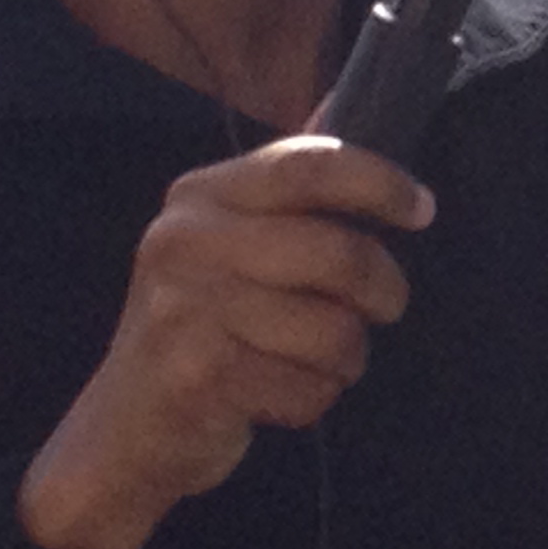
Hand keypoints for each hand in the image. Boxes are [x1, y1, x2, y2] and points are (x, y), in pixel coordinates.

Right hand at [18, 137, 433, 548]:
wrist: (124, 429)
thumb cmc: (202, 326)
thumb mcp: (229, 244)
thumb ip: (289, 194)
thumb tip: (353, 119)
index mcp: (200, 195)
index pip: (307, 166)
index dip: (380, 183)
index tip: (423, 210)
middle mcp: (184, 242)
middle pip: (337, 252)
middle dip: (383, 289)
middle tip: (384, 306)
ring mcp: (184, 308)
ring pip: (334, 330)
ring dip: (345, 358)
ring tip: (314, 360)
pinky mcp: (197, 375)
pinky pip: (309, 387)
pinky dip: (313, 400)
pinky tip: (278, 395)